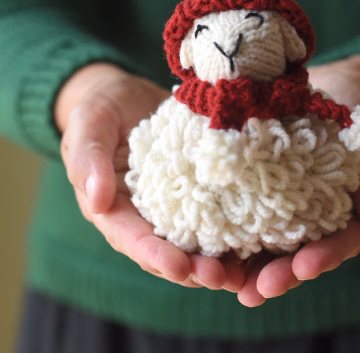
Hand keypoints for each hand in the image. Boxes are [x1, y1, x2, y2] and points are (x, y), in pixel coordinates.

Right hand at [55, 63, 244, 291]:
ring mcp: (173, 205)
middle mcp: (144, 214)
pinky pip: (213, 214)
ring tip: (243, 272)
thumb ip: (87, 158)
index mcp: (112, 207)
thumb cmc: (102, 109)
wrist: (128, 97)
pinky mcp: (196, 190)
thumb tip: (95, 200)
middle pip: (167, 250)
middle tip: (222, 278)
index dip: (155, 255)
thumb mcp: (88, 124)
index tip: (180, 268)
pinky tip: (254, 239)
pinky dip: (231, 231)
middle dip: (193, 268)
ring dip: (216, 260)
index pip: (132, 238)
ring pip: (193, 241)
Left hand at [237, 55, 359, 305]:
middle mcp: (318, 213)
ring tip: (225, 281)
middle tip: (256, 291)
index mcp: (349, 210)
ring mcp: (291, 201)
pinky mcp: (265, 184)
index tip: (305, 266)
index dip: (325, 257)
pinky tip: (208, 239)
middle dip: (281, 273)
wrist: (339, 89)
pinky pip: (248, 206)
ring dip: (250, 264)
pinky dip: (231, 224)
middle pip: (302, 251)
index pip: (342, 241)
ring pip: (272, 239)